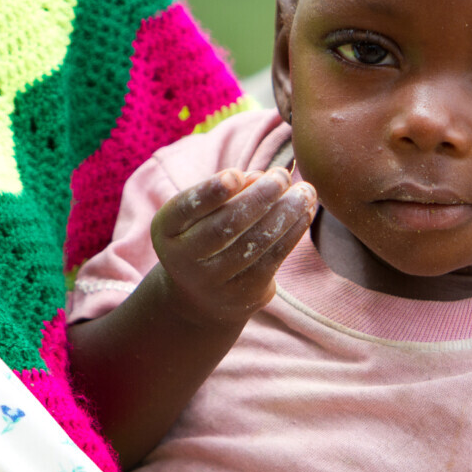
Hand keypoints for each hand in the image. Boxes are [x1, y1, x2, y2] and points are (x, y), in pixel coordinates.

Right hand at [149, 167, 315, 326]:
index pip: (186, 208)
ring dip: (285, 213)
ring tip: (305, 191)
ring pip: (255, 243)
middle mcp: (184, 259)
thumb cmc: (204, 236)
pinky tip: (305, 213)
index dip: (211, 192)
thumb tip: (263, 176)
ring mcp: (213, 282)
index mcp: (166, 230)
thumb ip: (227, 191)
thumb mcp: (202, 214)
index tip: (237, 173)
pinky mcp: (243, 294)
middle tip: (282, 175)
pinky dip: (293, 232)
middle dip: (258, 197)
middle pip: (225, 226)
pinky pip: (272, 259)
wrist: (200, 298)